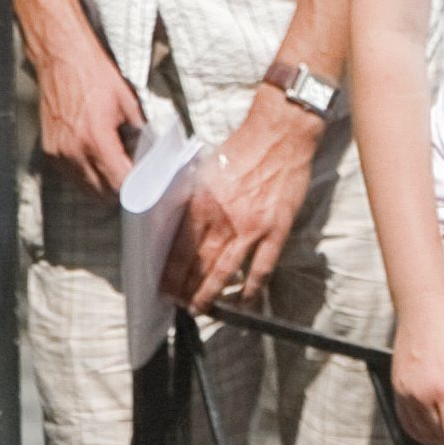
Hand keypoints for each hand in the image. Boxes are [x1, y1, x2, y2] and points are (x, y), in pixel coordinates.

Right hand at [35, 41, 146, 202]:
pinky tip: (98, 162)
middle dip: (121, 190)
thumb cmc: (94, 74)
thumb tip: (152, 155)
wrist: (61, 57)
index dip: (136, 189)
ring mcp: (58, 153)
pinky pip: (72, 175)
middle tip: (136, 181)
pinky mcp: (49, 150)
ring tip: (118, 170)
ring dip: (103, 185)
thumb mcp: (127, 102)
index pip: (119, 183)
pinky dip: (87, 175)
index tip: (147, 187)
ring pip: (86, 188)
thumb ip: (140, 132)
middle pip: (102, 192)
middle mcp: (73, 151)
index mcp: (95, 138)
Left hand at [165, 97, 319, 310]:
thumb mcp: (204, 170)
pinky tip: (243, 301)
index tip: (163, 287)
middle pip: (199, 265)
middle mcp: (224, 219)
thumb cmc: (242, 148)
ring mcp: (251, 228)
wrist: (280, 136)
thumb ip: (191, 200)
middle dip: (185, 289)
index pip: (179, 248)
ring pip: (225, 272)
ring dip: (210, 294)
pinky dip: (251, 288)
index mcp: (202, 203)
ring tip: (200, 308)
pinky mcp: (276, 230)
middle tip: (178, 304)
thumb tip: (175, 227)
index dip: (170, 273)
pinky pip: (262, 268)